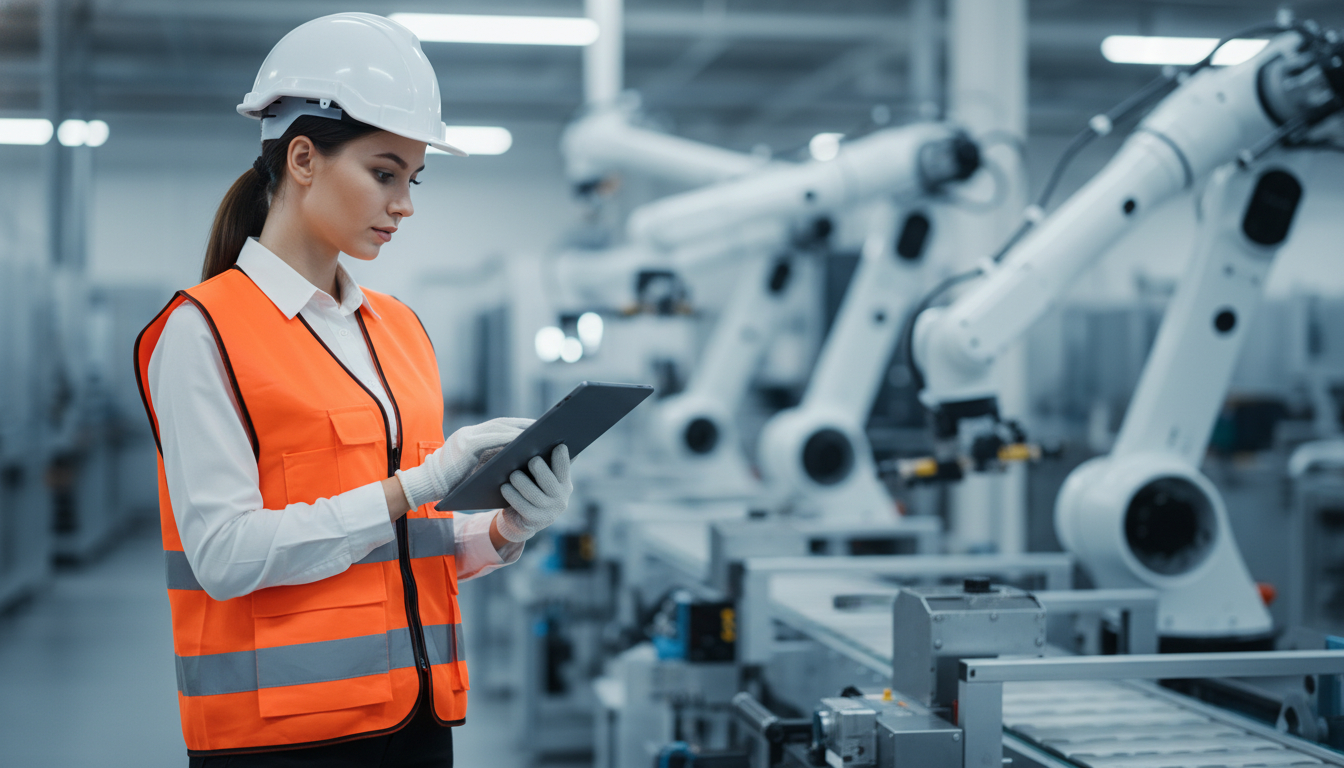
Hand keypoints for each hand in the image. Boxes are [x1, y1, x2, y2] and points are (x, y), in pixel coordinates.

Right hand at [396, 417, 532, 509]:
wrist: (426, 486)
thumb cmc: (452, 484)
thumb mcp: (474, 470)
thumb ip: (489, 461)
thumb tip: (516, 461)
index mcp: (470, 438)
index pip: (498, 427)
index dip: (517, 425)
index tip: (536, 426)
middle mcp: (468, 434)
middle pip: (501, 423)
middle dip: (522, 423)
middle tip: (544, 425)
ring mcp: (466, 437)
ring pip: (498, 427)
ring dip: (519, 428)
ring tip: (538, 432)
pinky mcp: (465, 445)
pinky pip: (491, 437)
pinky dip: (507, 437)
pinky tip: (523, 440)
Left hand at [496, 445, 571, 542]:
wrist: (523, 520)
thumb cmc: (533, 490)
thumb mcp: (542, 479)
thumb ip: (548, 464)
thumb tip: (548, 440)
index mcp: (564, 484)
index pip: (564, 469)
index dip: (563, 458)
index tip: (559, 446)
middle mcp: (560, 498)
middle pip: (549, 482)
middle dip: (541, 470)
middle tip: (532, 460)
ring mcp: (548, 512)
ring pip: (535, 495)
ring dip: (523, 483)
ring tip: (513, 474)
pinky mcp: (534, 521)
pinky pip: (523, 507)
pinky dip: (513, 496)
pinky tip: (504, 487)